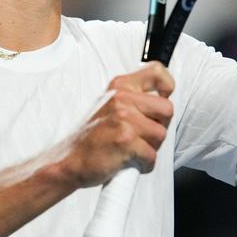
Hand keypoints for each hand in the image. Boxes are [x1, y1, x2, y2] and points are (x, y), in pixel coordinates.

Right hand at [60, 62, 174, 187]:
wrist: (70, 160)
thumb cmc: (93, 137)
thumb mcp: (110, 105)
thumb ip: (134, 98)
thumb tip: (163, 99)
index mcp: (120, 87)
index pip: (157, 72)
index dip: (167, 86)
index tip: (163, 98)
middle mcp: (122, 99)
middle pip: (167, 109)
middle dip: (160, 126)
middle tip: (143, 135)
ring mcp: (124, 119)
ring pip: (161, 134)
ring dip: (151, 147)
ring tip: (133, 149)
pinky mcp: (125, 141)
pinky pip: (152, 155)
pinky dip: (144, 164)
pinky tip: (131, 162)